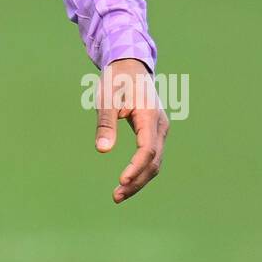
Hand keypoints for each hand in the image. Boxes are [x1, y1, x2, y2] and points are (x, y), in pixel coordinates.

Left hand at [94, 58, 167, 203]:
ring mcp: (160, 130)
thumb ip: (105, 123)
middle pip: (153, 161)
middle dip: (136, 181)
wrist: (130, 65)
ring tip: (117, 195)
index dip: (136, 167)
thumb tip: (102, 149)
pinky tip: (126, 182)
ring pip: (154, 162)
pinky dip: (140, 171)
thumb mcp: (106, 98)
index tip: (121, 180)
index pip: (147, 149)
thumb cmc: (116, 79)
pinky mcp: (154, 134)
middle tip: (116, 196)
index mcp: (149, 115)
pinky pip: (151, 157)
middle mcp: (160, 125)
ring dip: (139, 180)